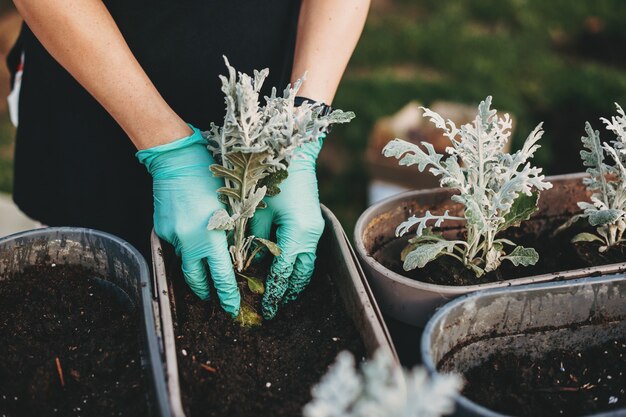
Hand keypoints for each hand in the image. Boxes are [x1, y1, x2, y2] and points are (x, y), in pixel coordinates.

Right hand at [136, 126, 239, 316]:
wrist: (176, 160)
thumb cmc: (210, 178)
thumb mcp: (231, 207)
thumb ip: (232, 234)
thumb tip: (237, 256)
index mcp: (211, 236)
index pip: (221, 277)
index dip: (228, 295)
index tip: (232, 308)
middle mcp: (189, 241)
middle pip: (197, 280)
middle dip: (207, 292)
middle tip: (216, 298)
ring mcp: (172, 237)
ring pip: (185, 264)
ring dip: (197, 271)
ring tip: (207, 274)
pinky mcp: (161, 230)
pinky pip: (176, 248)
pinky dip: (186, 250)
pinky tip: (194, 242)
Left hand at [251, 137, 324, 318]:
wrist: (291, 151)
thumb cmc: (270, 177)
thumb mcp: (255, 210)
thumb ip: (251, 239)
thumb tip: (245, 262)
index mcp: (297, 233)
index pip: (283, 272)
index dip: (273, 291)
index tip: (265, 307)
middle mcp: (310, 235)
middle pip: (300, 274)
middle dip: (287, 292)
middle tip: (274, 307)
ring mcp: (315, 229)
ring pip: (307, 265)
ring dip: (296, 281)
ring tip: (284, 295)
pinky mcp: (313, 222)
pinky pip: (308, 252)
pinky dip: (298, 265)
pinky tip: (289, 270)